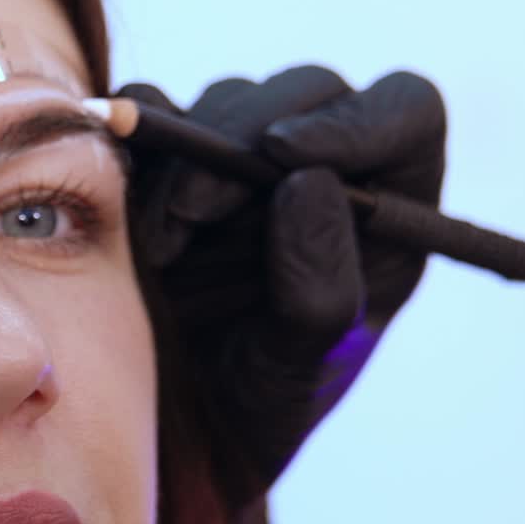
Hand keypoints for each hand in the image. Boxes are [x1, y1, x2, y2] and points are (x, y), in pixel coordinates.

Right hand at [119, 66, 446, 511]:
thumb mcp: (299, 373)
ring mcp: (246, 157)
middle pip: (303, 93)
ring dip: (182, 165)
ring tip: (159, 252)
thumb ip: (318, 293)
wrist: (173, 431)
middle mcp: (326, 168)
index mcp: (390, 209)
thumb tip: (309, 182)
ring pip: (225, 101)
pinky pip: (149, 115)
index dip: (353, 119)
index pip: (403, 113)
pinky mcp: (174, 157)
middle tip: (189, 214)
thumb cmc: (257, 407)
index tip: (285, 153)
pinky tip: (121, 215)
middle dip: (237, 143)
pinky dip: (129, 146)